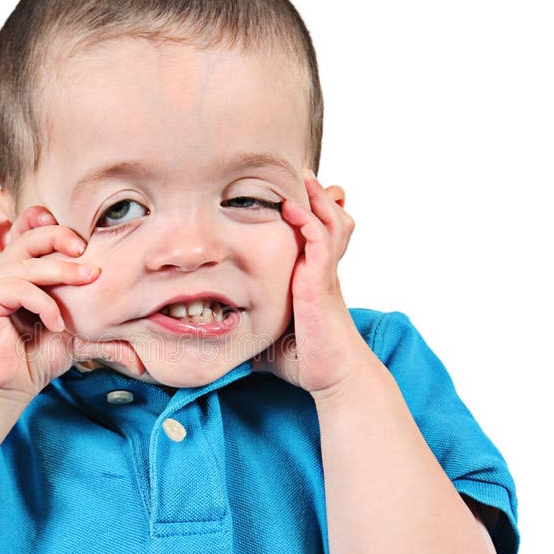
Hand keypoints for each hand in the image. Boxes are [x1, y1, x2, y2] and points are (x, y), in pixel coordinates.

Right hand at [0, 205, 143, 406]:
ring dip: (63, 270)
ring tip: (90, 279)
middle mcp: (4, 270)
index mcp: (22, 271)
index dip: (53, 225)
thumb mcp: (75, 341)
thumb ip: (103, 338)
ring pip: (29, 261)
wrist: (4, 388)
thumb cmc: (33, 359)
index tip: (83, 239)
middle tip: (88, 252)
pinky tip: (57, 324)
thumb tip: (140, 358)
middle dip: (62, 237)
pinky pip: (18, 287)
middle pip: (32, 235)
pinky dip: (43, 303)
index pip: (34, 231)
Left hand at [253, 171, 367, 395]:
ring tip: (300, 179)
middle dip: (317, 196)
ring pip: (330, 224)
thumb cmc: (303, 359)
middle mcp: (322, 272)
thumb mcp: (270, 332)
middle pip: (331, 220)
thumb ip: (252, 322)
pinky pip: (319, 243)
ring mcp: (324, 276)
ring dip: (315, 199)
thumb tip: (220, 326)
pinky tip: (292, 209)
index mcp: (313, 279)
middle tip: (299, 175)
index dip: (310, 212)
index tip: (288, 194)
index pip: (317, 235)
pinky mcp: (321, 285)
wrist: (333, 378)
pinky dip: (309, 222)